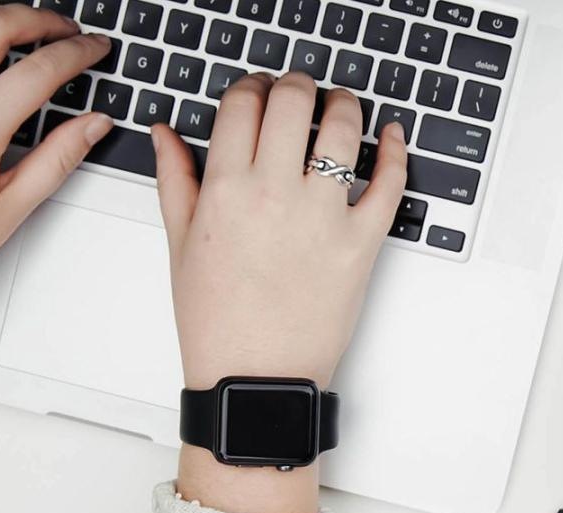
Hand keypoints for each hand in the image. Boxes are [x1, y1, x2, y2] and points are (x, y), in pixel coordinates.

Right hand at [153, 72, 407, 390]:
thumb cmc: (217, 320)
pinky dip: (396, 151)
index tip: (258, 91)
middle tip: (300, 91)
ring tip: (341, 107)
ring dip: (345, 105)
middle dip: (297, 84)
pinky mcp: (362, 243)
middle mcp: (274, 194)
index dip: (252, 86)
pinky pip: (389, 183)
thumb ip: (175, 179)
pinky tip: (393, 136)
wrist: (255, 378)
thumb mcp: (180, 245)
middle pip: (293, 102)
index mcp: (225, 190)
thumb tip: (165, 132)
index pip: (242, 104)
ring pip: (343, 129)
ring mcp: (322, 217)